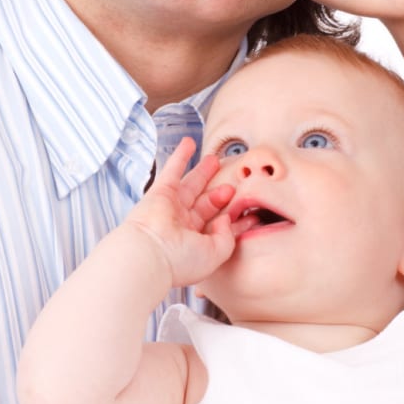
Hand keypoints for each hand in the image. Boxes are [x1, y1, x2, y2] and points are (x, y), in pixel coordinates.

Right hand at [125, 137, 253, 287]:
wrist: (150, 255)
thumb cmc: (181, 260)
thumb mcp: (216, 254)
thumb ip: (227, 237)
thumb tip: (226, 219)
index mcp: (196, 243)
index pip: (219, 228)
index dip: (235, 221)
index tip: (253, 215)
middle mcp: (183, 226)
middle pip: (206, 204)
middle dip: (219, 194)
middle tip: (233, 184)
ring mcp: (171, 208)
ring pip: (191, 185)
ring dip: (202, 172)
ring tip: (214, 159)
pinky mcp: (161, 192)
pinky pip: (173, 170)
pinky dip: (180, 156)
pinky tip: (189, 142)